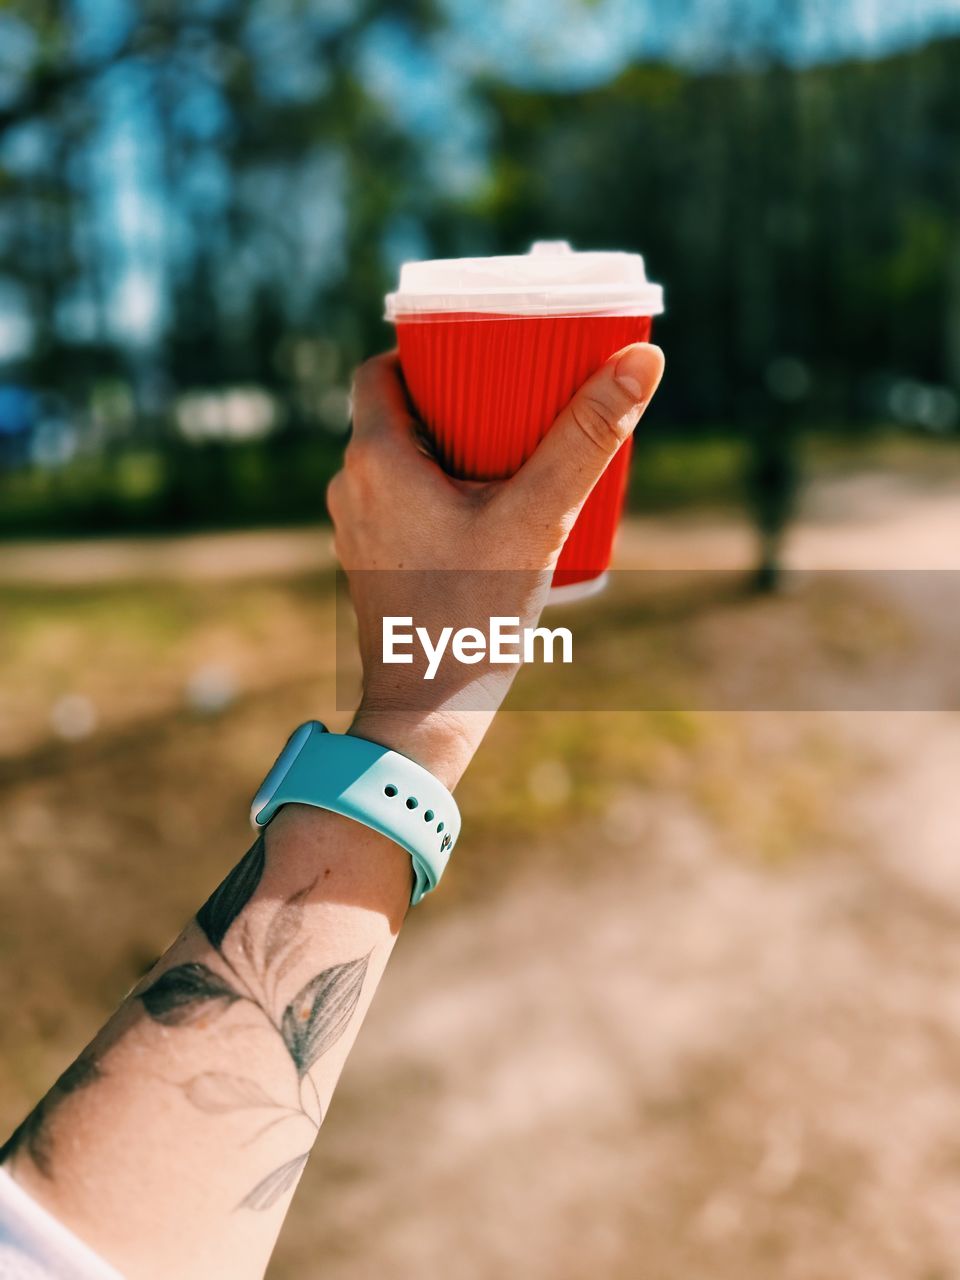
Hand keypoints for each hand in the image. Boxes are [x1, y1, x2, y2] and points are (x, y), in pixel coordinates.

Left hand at [327, 342, 663, 785]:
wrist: (427, 712)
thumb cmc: (471, 616)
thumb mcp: (538, 519)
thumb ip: (586, 438)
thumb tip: (641, 358)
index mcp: (375, 459)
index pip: (380, 370)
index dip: (426, 351)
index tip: (480, 351)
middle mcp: (351, 488)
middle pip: (396, 414)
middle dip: (453, 400)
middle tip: (514, 399)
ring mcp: (356, 531)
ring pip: (398, 462)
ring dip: (446, 448)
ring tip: (510, 452)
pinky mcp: (372, 564)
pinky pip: (400, 503)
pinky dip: (437, 491)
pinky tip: (489, 510)